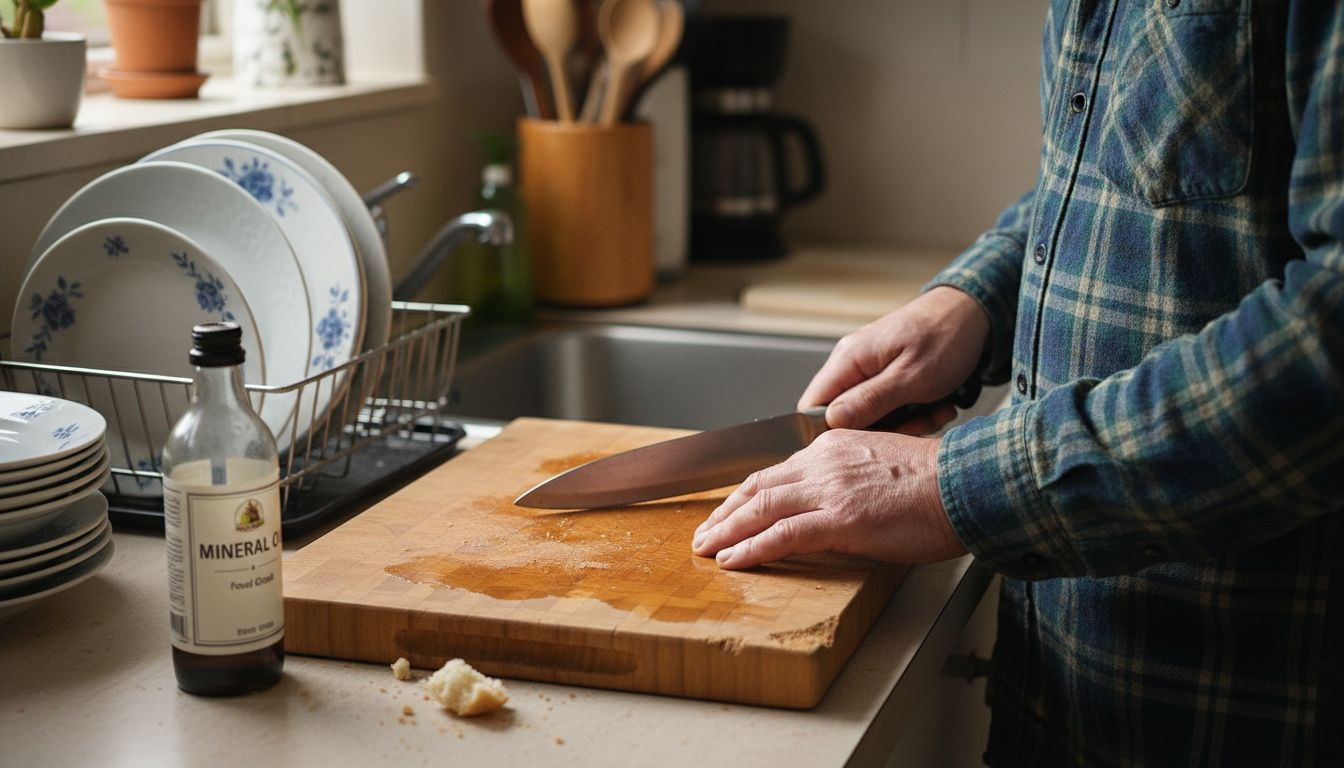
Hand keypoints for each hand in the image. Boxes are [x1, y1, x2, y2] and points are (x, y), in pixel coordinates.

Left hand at [690, 429, 968, 568]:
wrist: (966, 483)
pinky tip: (734, 561)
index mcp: (834, 446)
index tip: (732, 508)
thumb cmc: (940, 481)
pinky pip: (781, 535)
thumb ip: (853, 476)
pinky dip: (752, 548)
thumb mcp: (885, 463)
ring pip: (761, 508)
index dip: (748, 492)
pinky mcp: (839, 519)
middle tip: (706, 532)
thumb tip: (843, 499)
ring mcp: (829, 490)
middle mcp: (823, 462)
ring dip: (727, 531)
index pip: (778, 470)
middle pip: (758, 486)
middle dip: (726, 512)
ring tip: (707, 549)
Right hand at [800, 286, 989, 429]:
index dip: (832, 434)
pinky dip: (912, 412)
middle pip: (843, 416)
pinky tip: (937, 406)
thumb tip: (831, 422)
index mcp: (848, 360)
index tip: (868, 444)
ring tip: (935, 413)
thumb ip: (869, 400)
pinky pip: (887, 405)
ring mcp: (868, 368)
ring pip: (869, 414)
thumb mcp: (911, 377)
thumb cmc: (945, 337)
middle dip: (881, 430)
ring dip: (903, 422)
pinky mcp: (885, 374)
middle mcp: (851, 363)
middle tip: (918, 426)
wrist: (973, 311)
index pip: (813, 408)